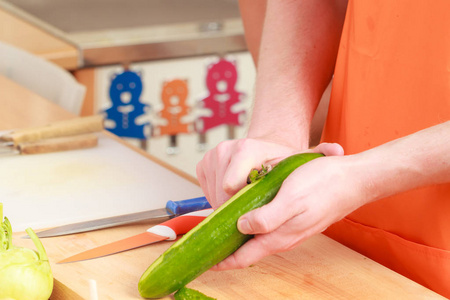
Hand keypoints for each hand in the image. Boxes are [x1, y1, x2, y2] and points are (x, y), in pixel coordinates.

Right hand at [196, 138, 298, 208]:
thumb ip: (280, 187)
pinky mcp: (203, 163)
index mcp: (245, 149)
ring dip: (226, 201)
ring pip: (212, 194)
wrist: (267, 148)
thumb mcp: (286, 172)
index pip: (229, 186)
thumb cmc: (278, 162)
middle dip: (233, 205)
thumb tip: (270, 216)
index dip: (240, 202)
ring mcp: (211, 155)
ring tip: (243, 195)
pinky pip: (206, 190)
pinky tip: (233, 191)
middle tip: (250, 206)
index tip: (254, 205)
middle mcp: (225, 149)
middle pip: (220, 194)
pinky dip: (218, 196)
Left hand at [212, 143, 369, 270]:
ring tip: (221, 232)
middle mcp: (284, 237)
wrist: (352, 180)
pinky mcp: (295, 219)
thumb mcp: (291, 199)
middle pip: (249, 252)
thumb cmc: (323, 185)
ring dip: (239, 239)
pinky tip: (246, 216)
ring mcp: (290, 229)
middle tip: (208, 245)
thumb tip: (242, 227)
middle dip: (228, 251)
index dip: (224, 262)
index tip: (206, 262)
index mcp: (280, 236)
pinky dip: (252, 227)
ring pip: (258, 240)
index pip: (245, 258)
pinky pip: (268, 228)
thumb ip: (267, 218)